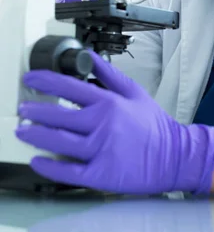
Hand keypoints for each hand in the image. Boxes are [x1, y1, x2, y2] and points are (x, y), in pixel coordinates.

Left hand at [16, 53, 213, 193]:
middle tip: (22, 108)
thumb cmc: (154, 126)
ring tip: (21, 131)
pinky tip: (37, 161)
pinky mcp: (101, 174)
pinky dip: (50, 167)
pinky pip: (69, 172)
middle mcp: (102, 125)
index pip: (70, 88)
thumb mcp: (135, 92)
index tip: (30, 79)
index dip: (45, 81)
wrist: (174, 156)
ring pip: (59, 142)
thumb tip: (89, 57)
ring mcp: (100, 151)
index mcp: (109, 103)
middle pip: (59, 116)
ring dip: (36, 136)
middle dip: (35, 111)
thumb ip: (108, 74)